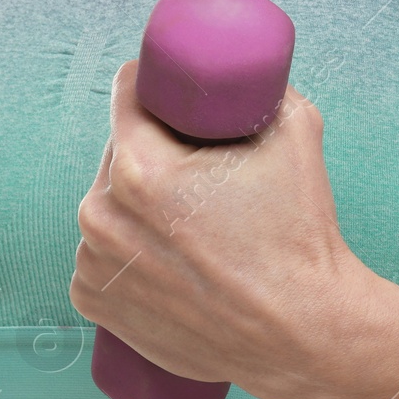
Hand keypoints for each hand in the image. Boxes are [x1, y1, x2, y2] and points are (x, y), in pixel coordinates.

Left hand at [70, 60, 362, 398]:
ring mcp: (94, 263)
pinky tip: (169, 261)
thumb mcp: (294, 130)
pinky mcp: (94, 303)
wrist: (304, 332)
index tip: (176, 101)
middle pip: (117, 154)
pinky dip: (127, 253)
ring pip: (110, 207)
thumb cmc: (300, 235)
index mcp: (138, 168)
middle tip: (200, 176)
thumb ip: (260, 86)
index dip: (154, 89)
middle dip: (152, 153)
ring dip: (137, 207)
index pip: (126, 96)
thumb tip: (242, 67)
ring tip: (189, 228)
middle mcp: (102, 215)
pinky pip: (101, 255)